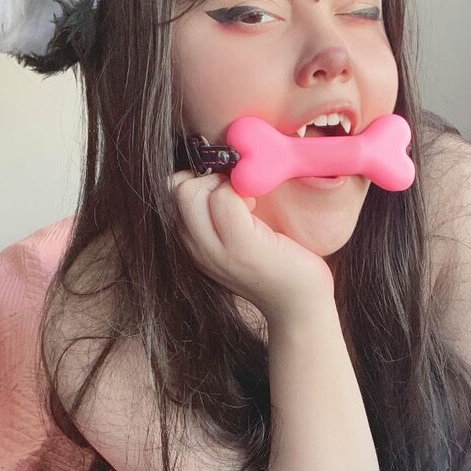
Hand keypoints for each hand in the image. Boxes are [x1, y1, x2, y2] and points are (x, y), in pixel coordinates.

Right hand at [170, 170, 333, 321]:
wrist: (300, 304)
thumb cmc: (278, 264)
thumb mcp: (240, 238)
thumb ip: (223, 212)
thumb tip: (228, 166)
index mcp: (193, 244)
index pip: (170, 192)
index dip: (199, 180)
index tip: (228, 192)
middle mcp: (195, 248)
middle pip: (174, 189)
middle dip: (207, 177)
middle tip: (240, 195)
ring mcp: (214, 249)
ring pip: (190, 191)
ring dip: (222, 183)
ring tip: (248, 202)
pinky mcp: (240, 245)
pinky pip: (223, 198)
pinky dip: (241, 190)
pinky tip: (257, 207)